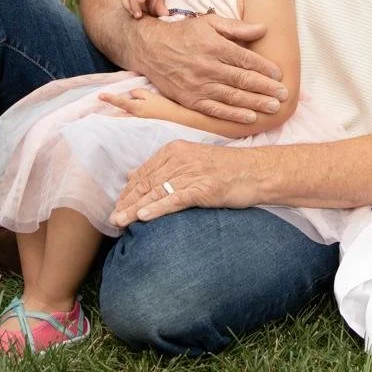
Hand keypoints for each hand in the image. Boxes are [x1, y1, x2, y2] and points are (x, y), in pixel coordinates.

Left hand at [99, 86, 190, 123]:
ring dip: (116, 113)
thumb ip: (137, 93)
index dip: (109, 98)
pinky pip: (129, 118)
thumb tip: (130, 95)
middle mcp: (133, 116)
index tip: (100, 96)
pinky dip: (124, 116)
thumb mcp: (150, 95)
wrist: (175, 118)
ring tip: (107, 111)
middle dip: (109, 110)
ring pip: (123, 116)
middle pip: (117, 113)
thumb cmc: (163, 105)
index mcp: (135, 108)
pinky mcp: (141, 123)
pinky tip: (122, 114)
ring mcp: (137, 121)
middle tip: (98, 106)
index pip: (119, 102)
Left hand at [109, 140, 256, 227]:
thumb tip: (134, 177)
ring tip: (120, 221)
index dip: (128, 191)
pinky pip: (175, 199)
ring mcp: (192, 172)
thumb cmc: (229, 169)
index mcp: (176, 150)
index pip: (144, 172)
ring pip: (156, 192)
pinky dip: (157, 208)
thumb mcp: (195, 161)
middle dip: (127, 202)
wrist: (259, 171)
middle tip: (112, 219)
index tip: (117, 206)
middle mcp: (181, 158)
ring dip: (135, 208)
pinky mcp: (204, 188)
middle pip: (146, 182)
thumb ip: (166, 168)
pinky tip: (143, 217)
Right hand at [126, 11, 285, 122]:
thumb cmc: (184, 33)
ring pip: (232, 97)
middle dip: (266, 88)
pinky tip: (250, 118)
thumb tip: (263, 28)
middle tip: (284, 94)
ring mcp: (198, 85)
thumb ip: (236, 27)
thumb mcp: (209, 22)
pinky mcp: (190, 99)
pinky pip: (215, 110)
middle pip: (243, 80)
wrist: (150, 49)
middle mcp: (207, 67)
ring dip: (256, 103)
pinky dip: (233, 115)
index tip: (280, 74)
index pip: (246, 59)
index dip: (265, 68)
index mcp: (214, 46)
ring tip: (274, 108)